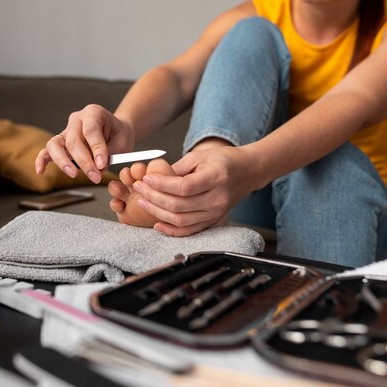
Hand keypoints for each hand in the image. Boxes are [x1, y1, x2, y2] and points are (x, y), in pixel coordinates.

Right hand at [35, 104, 134, 182]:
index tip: (102, 165)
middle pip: (73, 140)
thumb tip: (97, 167)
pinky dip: (41, 160)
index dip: (96, 149)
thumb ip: (110, 153)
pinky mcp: (60, 143)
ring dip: (63, 161)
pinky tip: (40, 171)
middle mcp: (76, 119)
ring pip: (55, 144)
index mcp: (93, 112)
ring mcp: (66, 131)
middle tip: (95, 177)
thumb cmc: (119, 135)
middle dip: (84, 161)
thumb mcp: (122, 141)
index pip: (90, 130)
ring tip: (73, 174)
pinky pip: (46, 150)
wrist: (115, 131)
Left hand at [131, 145, 260, 235]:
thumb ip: (177, 168)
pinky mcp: (213, 221)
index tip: (146, 178)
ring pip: (181, 220)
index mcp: (216, 177)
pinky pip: (189, 230)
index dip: (162, 185)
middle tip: (139, 188)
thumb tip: (154, 178)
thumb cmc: (223, 160)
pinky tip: (157, 223)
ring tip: (143, 201)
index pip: (184, 187)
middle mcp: (218, 199)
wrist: (247, 172)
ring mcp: (216, 213)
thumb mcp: (200, 156)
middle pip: (179, 205)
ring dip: (158, 213)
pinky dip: (171, 230)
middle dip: (154, 197)